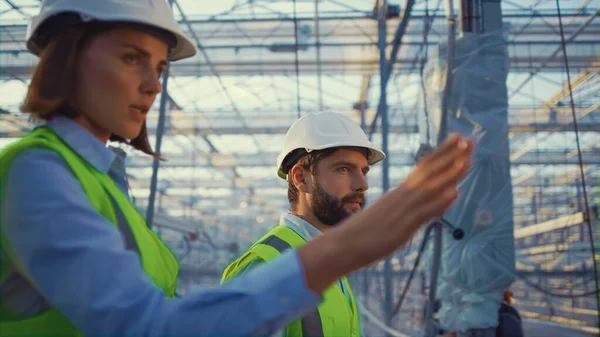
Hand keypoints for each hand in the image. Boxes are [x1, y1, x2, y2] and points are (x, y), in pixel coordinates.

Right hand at [299, 133, 473, 292]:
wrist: (341, 245)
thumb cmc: (364, 233)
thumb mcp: (391, 216)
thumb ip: (414, 209)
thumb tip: (434, 200)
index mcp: (399, 193)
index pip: (425, 167)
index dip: (443, 152)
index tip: (459, 138)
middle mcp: (402, 196)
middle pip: (430, 172)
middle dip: (451, 155)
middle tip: (470, 139)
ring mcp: (402, 211)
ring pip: (430, 189)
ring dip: (450, 174)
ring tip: (468, 159)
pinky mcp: (401, 228)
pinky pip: (423, 214)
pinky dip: (439, 202)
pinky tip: (454, 193)